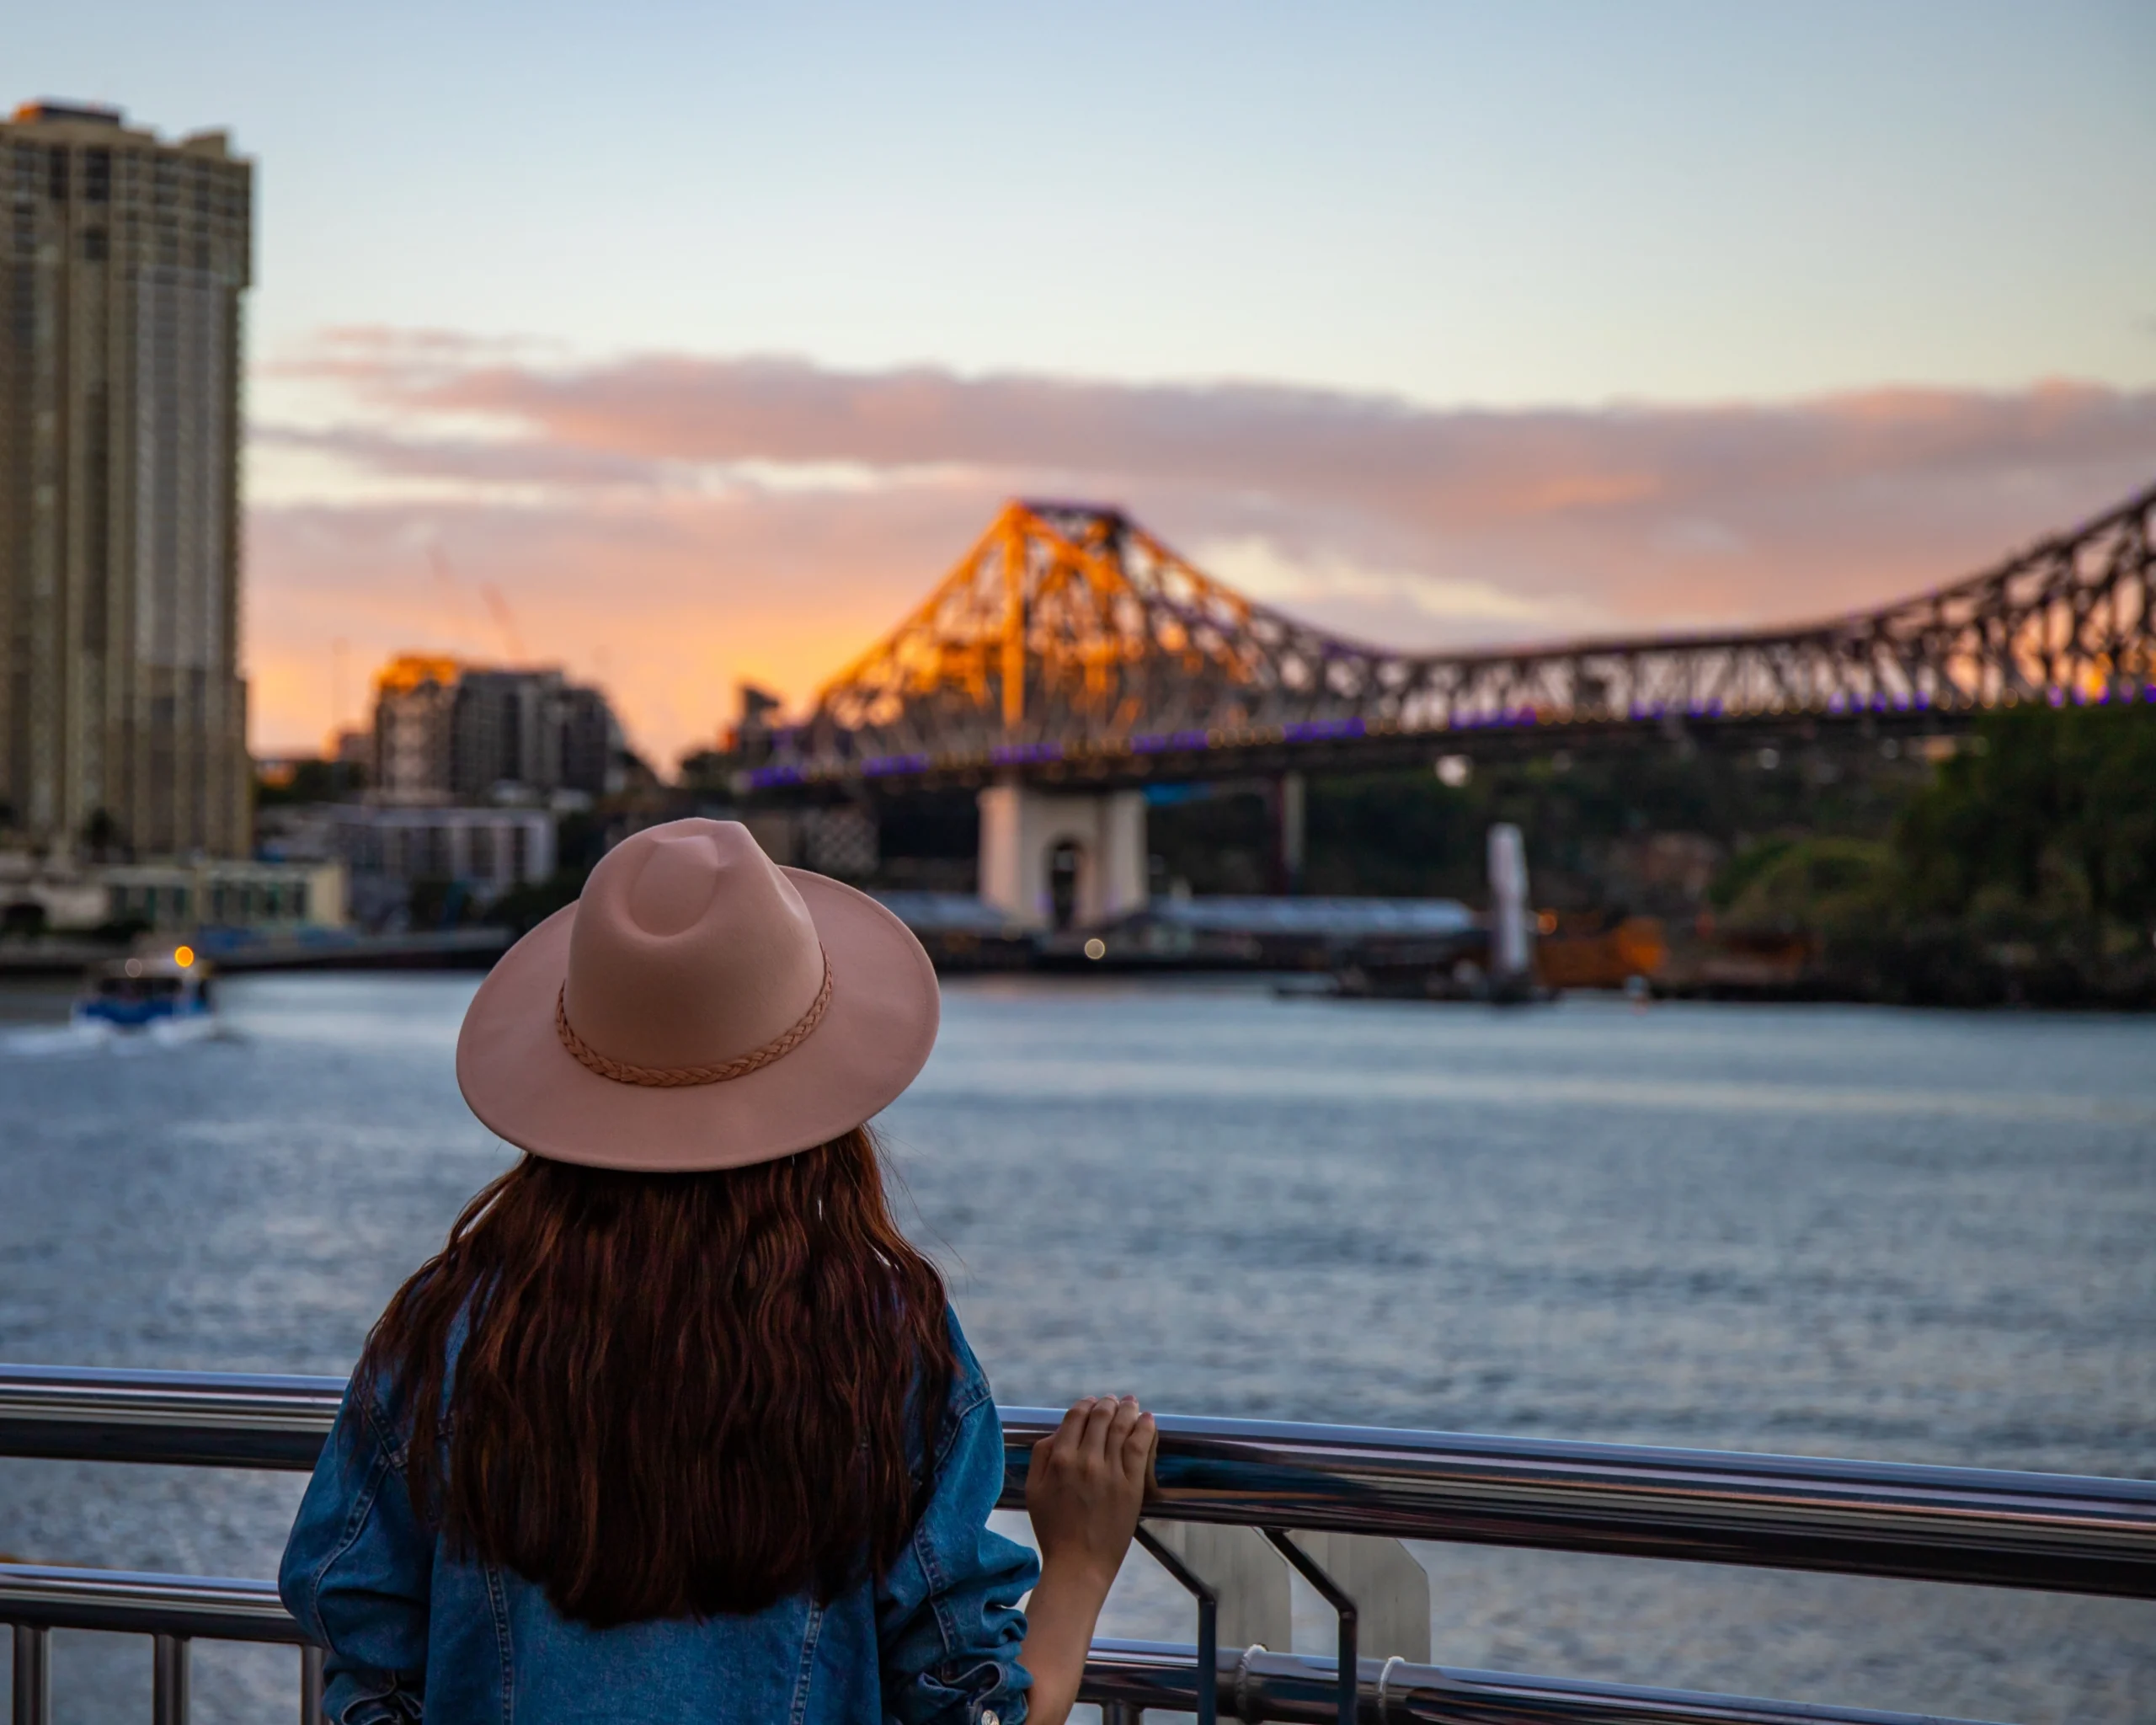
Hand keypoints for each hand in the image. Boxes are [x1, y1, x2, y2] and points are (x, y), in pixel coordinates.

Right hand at [1025, 1395, 1156, 1591]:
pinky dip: (1145, 1428)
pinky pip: (1140, 1447)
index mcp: (1060, 1460)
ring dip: (1128, 1410)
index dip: (1085, 1405)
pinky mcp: (1131, 1486)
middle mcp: (1085, 1461)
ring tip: (1131, 1403)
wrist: (1079, 1564)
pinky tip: (1148, 1419)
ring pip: (1122, 1427)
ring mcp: (1110, 1472)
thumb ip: (1041, 1456)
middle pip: (1100, 1418)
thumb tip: (1058, 1432)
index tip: (1092, 1402)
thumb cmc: (1053, 1529)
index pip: (1076, 1417)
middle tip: (1114, 1400)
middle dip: (1108, 1404)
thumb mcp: (1033, 1491)